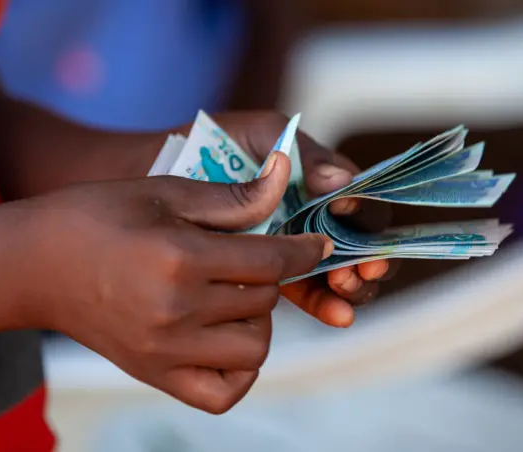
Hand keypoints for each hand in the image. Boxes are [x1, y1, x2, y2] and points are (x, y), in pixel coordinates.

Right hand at [12, 153, 329, 412]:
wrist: (35, 265)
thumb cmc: (97, 216)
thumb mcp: (164, 192)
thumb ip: (232, 196)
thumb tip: (284, 172)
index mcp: (179, 259)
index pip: (270, 260)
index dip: (303, 248)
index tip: (317, 243)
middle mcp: (175, 312)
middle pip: (265, 301)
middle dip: (271, 275)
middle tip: (252, 258)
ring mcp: (165, 351)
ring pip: (255, 347)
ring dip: (258, 319)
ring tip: (234, 295)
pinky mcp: (155, 374)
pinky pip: (225, 391)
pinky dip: (240, 368)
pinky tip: (226, 338)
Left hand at [192, 112, 397, 327]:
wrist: (157, 176)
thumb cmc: (213, 143)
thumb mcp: (262, 134)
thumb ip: (303, 153)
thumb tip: (342, 181)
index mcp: (317, 180)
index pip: (358, 200)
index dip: (365, 212)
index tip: (349, 217)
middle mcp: (311, 214)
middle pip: (357, 242)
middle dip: (365, 257)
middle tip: (361, 268)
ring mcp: (292, 245)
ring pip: (338, 271)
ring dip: (350, 284)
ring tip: (344, 288)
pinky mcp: (270, 273)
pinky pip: (307, 290)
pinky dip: (325, 302)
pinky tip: (336, 314)